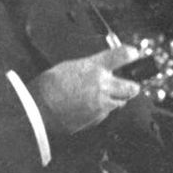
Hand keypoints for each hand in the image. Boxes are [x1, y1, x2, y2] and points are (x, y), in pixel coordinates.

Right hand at [28, 47, 142, 133]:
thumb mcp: (70, 66)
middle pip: (132, 87)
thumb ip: (90, 67)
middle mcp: (103, 86)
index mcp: (95, 68)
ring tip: (102, 97)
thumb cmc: (48, 86)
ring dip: (116, 99)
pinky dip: (101, 110)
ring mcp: (101, 104)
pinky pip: (106, 113)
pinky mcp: (97, 119)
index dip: (131, 53)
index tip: (134, 54)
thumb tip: (100, 68)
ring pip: (121, 102)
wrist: (38, 109)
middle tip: (127, 85)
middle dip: (131, 86)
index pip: (122, 55)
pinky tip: (89, 107)